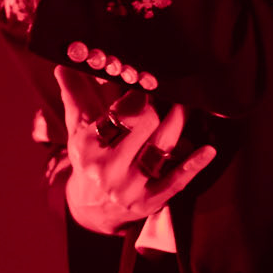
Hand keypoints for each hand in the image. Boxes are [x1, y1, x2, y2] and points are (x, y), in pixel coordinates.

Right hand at [55, 65, 217, 234]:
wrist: (92, 208)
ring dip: (178, 122)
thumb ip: (74, 95)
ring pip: (163, 146)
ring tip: (184, 106)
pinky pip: (176, 180)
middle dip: (156, 106)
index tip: (145, 83)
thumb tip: (64, 64)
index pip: (120, 111)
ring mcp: (129, 187)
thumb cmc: (90, 157)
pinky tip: (208, 150)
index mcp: (88, 146)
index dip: (138, 95)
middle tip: (164, 94)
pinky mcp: (149, 202)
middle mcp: (107, 168)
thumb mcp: (78, 128)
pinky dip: (194, 164)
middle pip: (146, 123)